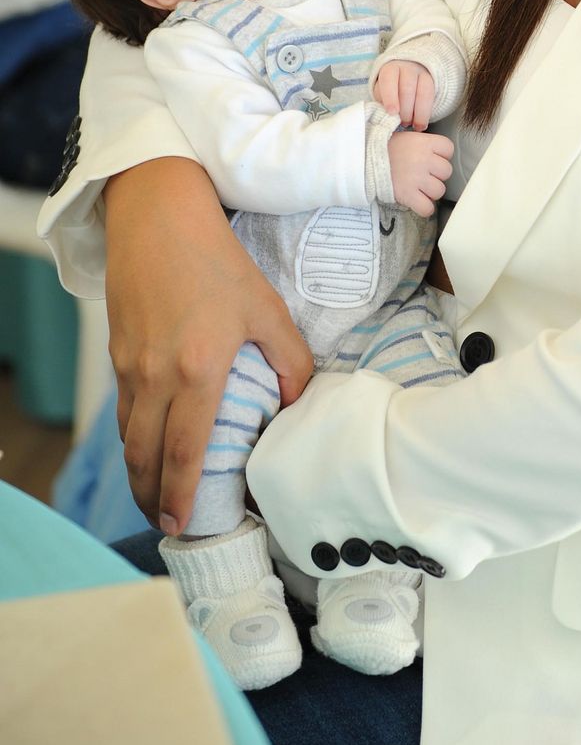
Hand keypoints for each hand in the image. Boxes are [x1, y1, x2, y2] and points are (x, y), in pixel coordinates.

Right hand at [105, 157, 313, 534]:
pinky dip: (132, 437)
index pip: (185, 451)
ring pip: (128, 436)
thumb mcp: (267, 307)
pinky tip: (145, 444)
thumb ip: (290, 359)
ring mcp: (130, 365)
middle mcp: (156, 376)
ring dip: (139, 473)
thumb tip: (297, 400)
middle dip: (153, 499)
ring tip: (155, 497)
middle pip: (145, 457)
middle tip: (169, 526)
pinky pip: (123, 409)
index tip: (185, 524)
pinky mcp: (118, 352)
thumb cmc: (216, 260)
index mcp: (198, 370)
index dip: (182, 494)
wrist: (158, 218)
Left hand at [374, 59, 435, 128]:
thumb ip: (381, 100)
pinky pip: (431, 97)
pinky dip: (425, 114)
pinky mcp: (432, 80)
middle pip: (407, 88)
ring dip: (417, 113)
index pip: (389, 80)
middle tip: (403, 123)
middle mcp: (406, 68)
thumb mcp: (382, 91)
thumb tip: (384, 114)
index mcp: (389, 69)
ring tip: (413, 125)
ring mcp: (421, 73)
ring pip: (422, 92)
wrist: (407, 76)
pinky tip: (421, 124)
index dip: (390, 97)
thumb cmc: (391, 88)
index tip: (392, 112)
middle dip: (405, 110)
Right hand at [387, 130, 452, 216]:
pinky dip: (424, 208)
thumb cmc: (385, 147)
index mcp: (425, 143)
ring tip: (417, 187)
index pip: (448, 149)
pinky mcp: (408, 195)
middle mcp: (424, 160)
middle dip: (436, 174)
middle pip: (446, 171)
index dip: (441, 155)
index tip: (430, 158)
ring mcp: (417, 178)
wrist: (363, 158)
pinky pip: (427, 208)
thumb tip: (436, 153)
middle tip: (422, 174)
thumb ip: (424, 144)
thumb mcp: (407, 137)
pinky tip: (416, 201)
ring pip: (439, 191)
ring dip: (430, 192)